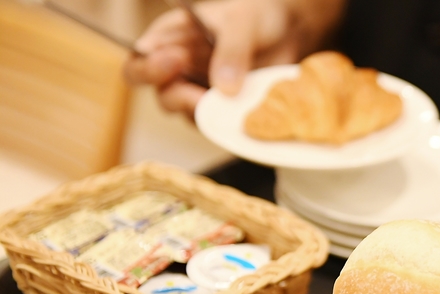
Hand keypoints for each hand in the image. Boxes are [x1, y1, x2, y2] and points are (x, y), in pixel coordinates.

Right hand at [124, 0, 345, 118]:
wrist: (289, 32)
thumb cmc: (258, 18)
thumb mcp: (244, 24)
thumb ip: (231, 51)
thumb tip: (224, 89)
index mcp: (172, 35)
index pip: (142, 56)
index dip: (150, 65)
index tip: (176, 62)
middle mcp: (179, 64)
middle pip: (157, 90)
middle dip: (174, 96)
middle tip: (199, 97)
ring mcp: (197, 88)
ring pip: (183, 110)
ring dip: (201, 111)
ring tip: (227, 104)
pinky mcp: (218, 107)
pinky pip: (212, 123)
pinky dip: (223, 121)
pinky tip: (240, 113)